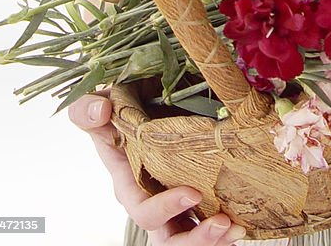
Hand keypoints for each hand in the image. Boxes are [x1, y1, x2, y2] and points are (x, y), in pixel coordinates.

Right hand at [68, 94, 246, 243]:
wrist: (146, 99)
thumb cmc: (121, 108)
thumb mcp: (100, 106)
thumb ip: (87, 110)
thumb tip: (102, 112)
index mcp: (129, 185)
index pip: (144, 210)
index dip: (165, 208)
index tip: (193, 192)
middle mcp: (153, 201)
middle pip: (169, 239)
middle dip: (195, 239)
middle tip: (222, 223)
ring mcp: (175, 205)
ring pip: (189, 239)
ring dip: (213, 241)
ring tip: (235, 230)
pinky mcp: (196, 200)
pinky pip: (208, 228)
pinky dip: (224, 234)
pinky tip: (242, 227)